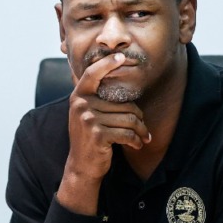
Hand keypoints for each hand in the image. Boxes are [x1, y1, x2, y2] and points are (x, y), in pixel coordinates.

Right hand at [66, 52, 150, 180]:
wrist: (82, 165)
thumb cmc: (89, 138)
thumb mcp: (86, 114)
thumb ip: (95, 97)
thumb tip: (111, 76)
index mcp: (78, 96)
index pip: (92, 74)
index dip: (107, 64)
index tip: (121, 57)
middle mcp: (81, 105)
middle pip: (124, 104)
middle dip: (139, 119)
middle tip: (144, 128)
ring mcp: (88, 119)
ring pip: (128, 119)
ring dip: (140, 131)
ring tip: (143, 138)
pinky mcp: (97, 135)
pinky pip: (127, 133)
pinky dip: (136, 141)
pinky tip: (137, 145)